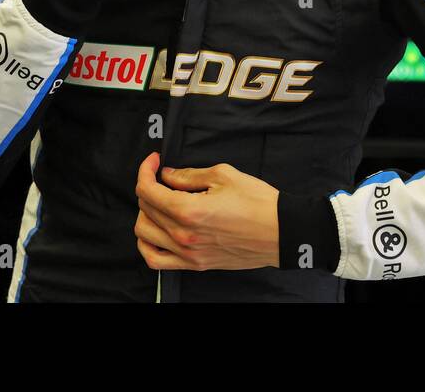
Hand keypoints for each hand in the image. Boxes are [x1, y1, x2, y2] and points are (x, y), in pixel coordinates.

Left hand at [133, 152, 280, 272]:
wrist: (280, 231)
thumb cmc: (258, 203)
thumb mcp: (224, 176)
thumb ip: (189, 175)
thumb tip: (168, 175)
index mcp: (189, 211)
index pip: (148, 190)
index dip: (146, 170)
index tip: (154, 162)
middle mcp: (183, 235)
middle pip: (145, 209)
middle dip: (148, 187)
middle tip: (162, 177)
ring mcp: (187, 253)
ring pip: (144, 234)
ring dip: (146, 213)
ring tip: (160, 203)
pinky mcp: (195, 263)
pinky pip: (155, 260)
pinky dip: (147, 245)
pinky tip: (155, 232)